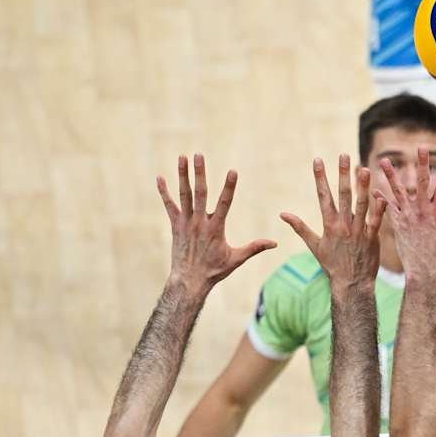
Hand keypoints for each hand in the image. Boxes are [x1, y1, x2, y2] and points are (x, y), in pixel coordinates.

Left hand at [156, 154, 276, 292]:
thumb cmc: (214, 271)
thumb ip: (255, 248)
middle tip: (199, 155)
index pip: (224, 203)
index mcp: (216, 229)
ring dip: (182, 175)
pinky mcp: (175, 226)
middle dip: (199, 173)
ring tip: (182, 157)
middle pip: (200, 193)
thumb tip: (275, 243)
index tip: (233, 171)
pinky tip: (160, 177)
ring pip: (184, 195)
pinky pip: (169, 205)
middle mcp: (199, 223)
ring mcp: (186, 223)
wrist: (189, 281)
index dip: (229, 187)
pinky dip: (164, 192)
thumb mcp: (236, 259)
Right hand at [281, 155, 386, 288]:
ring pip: (362, 204)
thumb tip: (283, 214)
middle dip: (342, 174)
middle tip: (344, 155)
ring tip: (363, 168)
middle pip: (343, 195)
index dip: (320, 177)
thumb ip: (300, 227)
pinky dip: (380, 207)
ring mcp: (359, 231)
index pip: (323, 196)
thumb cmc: (331, 265)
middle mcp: (344, 225)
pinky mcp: (373, 237)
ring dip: (363, 185)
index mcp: (329, 225)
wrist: (351, 284)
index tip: (318, 160)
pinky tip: (382, 192)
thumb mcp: (314, 246)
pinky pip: (377, 219)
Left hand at [375, 148, 435, 279]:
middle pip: (422, 183)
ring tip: (385, 160)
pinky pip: (387, 207)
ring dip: (392, 175)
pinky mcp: (397, 223)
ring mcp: (408, 216)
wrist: (424, 271)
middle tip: (420, 148)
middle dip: (422, 164)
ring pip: (399, 191)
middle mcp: (422, 211)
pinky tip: (372, 188)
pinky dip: (380, 198)